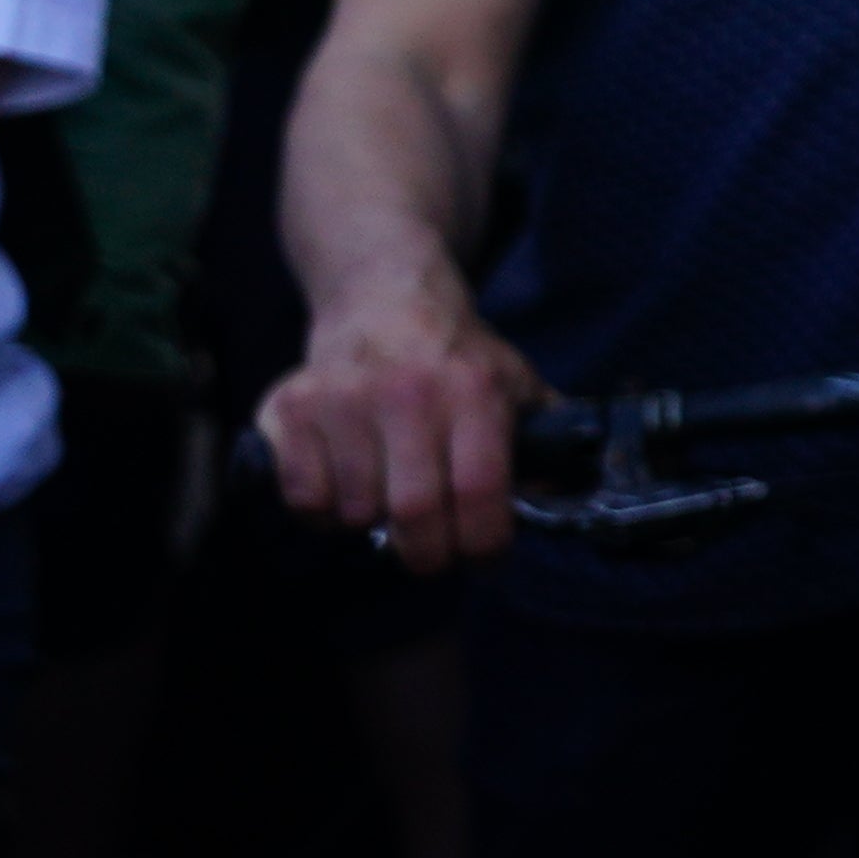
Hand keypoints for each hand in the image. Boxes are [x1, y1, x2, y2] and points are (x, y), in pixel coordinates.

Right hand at [257, 291, 543, 574]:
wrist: (383, 299)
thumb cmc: (456, 360)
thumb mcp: (515, 384)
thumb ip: (545, 442)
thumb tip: (567, 498)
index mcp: (473, 391)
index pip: (480, 489)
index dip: (483, 543)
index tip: (483, 558)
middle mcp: (407, 393)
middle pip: (414, 513)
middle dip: (428, 555)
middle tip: (433, 555)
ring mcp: (343, 400)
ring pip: (356, 513)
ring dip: (375, 526)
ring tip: (388, 497)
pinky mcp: (291, 410)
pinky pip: (305, 500)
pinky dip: (325, 513)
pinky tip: (345, 485)